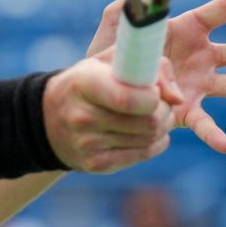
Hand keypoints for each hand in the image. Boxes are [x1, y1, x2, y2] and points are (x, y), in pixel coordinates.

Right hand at [42, 57, 181, 172]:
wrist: (48, 118)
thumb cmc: (89, 82)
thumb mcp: (108, 61)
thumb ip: (149, 66)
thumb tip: (177, 98)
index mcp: (84, 83)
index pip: (128, 98)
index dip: (153, 95)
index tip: (154, 90)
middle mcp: (83, 116)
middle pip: (149, 121)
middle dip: (165, 111)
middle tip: (162, 103)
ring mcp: (88, 144)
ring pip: (150, 137)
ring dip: (163, 126)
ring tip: (156, 115)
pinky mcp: (97, 164)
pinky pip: (143, 154)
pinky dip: (155, 142)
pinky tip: (149, 132)